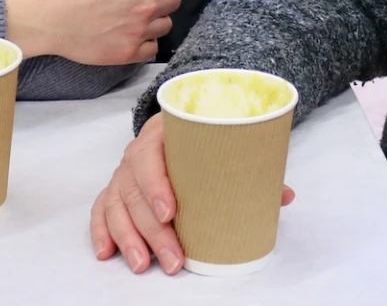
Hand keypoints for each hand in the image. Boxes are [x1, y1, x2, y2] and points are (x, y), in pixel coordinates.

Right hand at [5, 0, 187, 65]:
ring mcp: (138, 31)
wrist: (42, 14)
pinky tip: (131, 32)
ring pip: (165, 24)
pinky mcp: (126, 53)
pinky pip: (152, 48)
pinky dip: (146, 41)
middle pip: (174, 0)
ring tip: (136, 11)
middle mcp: (147, 4)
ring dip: (156, 17)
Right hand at [91, 112, 296, 274]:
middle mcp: (135, 154)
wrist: (178, 121)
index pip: (150, 157)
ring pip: (116, 206)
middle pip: (135, 192)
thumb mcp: (222, 142)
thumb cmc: (202, 137)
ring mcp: (122, 173)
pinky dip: (101, 231)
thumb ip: (250, 167)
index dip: (157, 185)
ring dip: (128, 238)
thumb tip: (284, 196)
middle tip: (173, 259)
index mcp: (161, 134)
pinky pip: (101, 209)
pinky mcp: (114, 190)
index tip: (171, 212)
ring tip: (143, 265)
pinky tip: (107, 253)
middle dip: (152, 231)